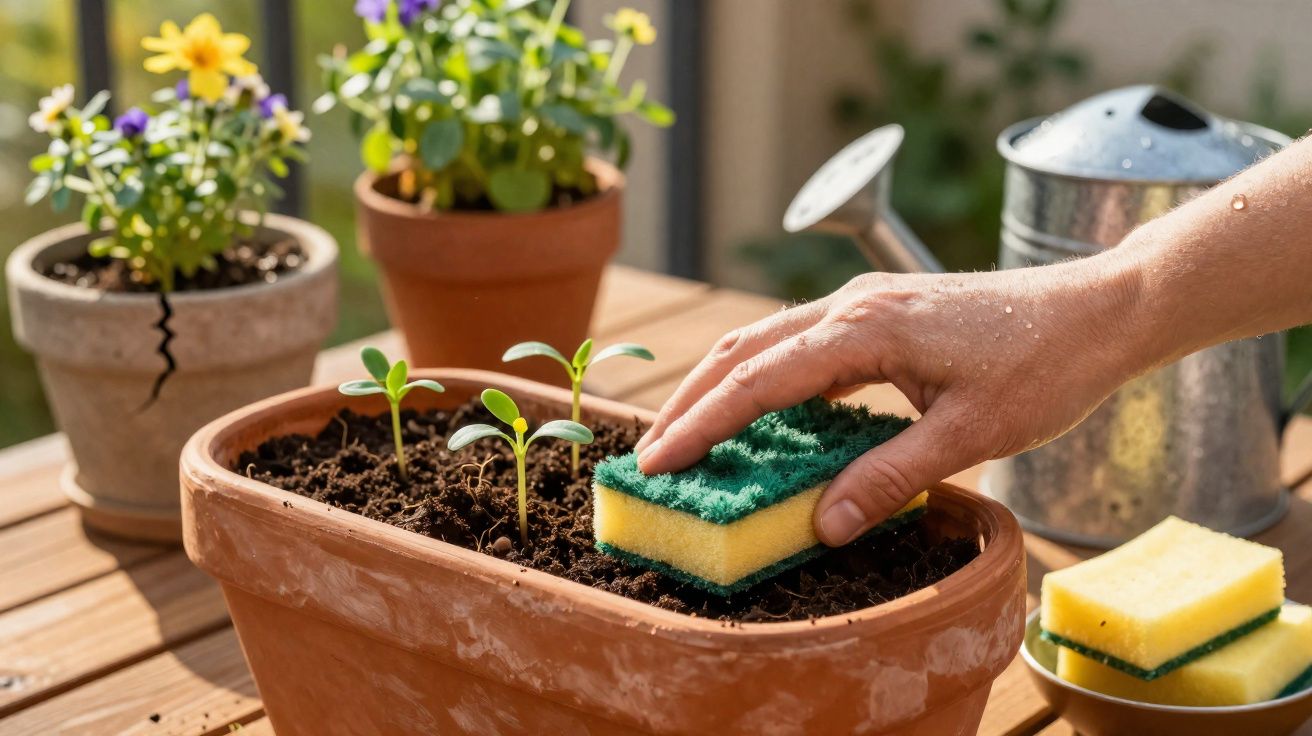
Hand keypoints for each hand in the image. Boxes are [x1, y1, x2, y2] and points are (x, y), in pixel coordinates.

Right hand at [635, 261, 1147, 545]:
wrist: (1101, 309)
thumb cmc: (1045, 364)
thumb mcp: (972, 433)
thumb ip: (891, 476)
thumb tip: (826, 525)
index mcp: (865, 328)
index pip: (758, 379)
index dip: (702, 424)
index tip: (658, 462)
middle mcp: (852, 304)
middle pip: (744, 349)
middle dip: (692, 400)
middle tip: (654, 454)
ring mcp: (865, 302)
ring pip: (768, 340)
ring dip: (723, 384)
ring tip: (689, 434)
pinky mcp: (881, 312)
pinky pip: (802, 342)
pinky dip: (766, 377)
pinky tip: (765, 414)